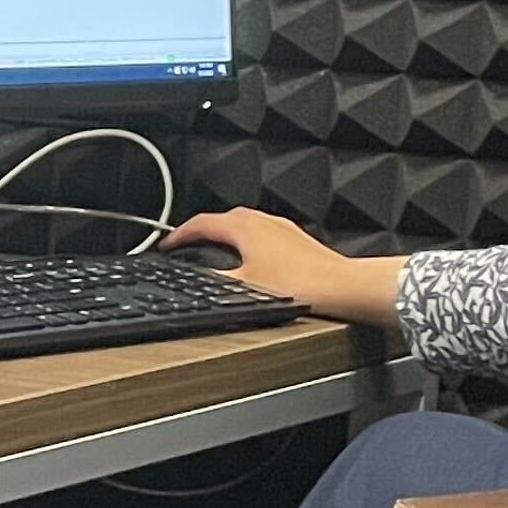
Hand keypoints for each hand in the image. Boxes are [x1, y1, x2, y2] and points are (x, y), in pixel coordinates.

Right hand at [162, 210, 404, 331]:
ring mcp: (281, 228)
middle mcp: (263, 221)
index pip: (201, 223)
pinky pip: (261, 234)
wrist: (340, 287)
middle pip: (222, 219)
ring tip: (214, 253)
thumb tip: (193, 282)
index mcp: (245, 227)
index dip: (178, 235)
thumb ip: (215, 282)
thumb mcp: (244, 288)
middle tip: (187, 247)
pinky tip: (250, 261)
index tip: (167, 245)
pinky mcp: (295, 239)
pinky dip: (246, 242)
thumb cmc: (300, 285)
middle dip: (201, 232)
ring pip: (244, 225)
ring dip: (225, 235)